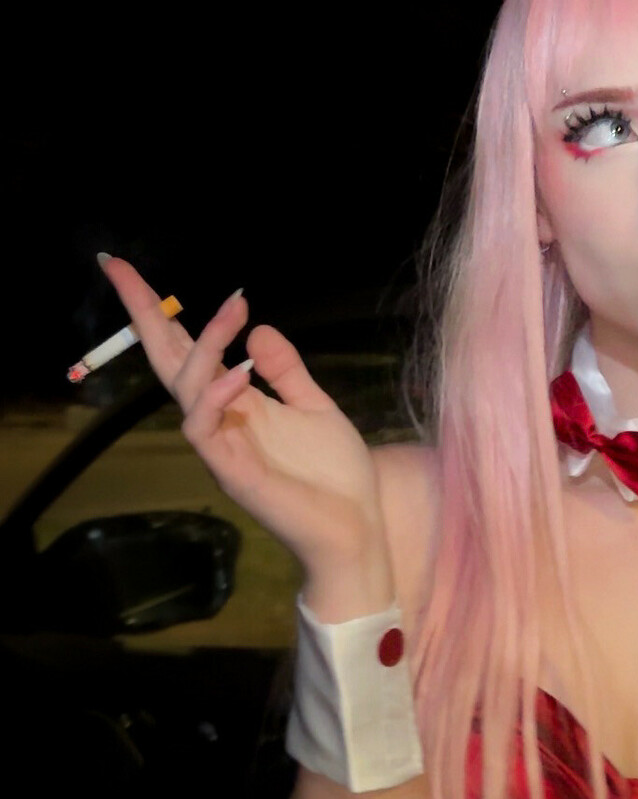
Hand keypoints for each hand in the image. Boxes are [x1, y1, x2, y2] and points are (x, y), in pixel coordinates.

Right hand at [96, 257, 380, 575]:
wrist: (356, 531)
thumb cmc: (337, 477)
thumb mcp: (315, 407)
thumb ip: (286, 370)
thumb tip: (257, 328)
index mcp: (236, 404)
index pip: (190, 351)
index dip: (160, 314)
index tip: (128, 269)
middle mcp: (219, 421)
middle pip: (168, 361)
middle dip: (143, 315)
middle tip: (119, 267)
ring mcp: (221, 447)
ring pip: (187, 388)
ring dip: (205, 345)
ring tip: (234, 309)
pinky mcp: (231, 472)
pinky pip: (204, 428)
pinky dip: (216, 397)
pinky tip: (239, 374)